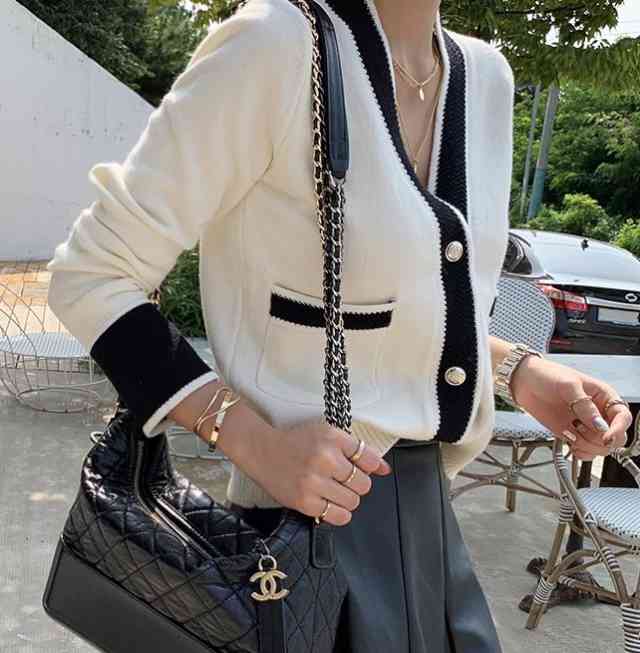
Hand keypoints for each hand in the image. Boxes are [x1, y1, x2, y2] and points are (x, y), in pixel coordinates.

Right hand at [222, 418, 391, 525]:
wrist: (262, 450)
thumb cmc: (296, 441)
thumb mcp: (326, 434)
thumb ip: (356, 450)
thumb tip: (384, 469)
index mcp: (332, 438)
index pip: (368, 458)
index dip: (370, 466)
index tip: (363, 468)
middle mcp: (324, 459)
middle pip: (363, 483)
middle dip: (358, 484)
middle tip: (343, 479)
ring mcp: (313, 482)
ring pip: (353, 502)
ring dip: (348, 499)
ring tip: (334, 490)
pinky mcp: (304, 501)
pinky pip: (338, 516)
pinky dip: (339, 512)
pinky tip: (329, 502)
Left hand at [510, 355, 632, 459]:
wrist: (523, 381)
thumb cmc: (546, 375)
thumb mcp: (568, 386)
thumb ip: (584, 406)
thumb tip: (599, 425)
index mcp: (603, 396)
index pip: (623, 417)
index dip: (618, 429)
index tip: (606, 436)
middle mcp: (597, 412)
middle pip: (615, 437)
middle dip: (601, 440)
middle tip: (581, 431)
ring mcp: (585, 424)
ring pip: (601, 447)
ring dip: (588, 446)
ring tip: (571, 432)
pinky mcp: (572, 433)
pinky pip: (585, 451)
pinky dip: (581, 453)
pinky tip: (572, 445)